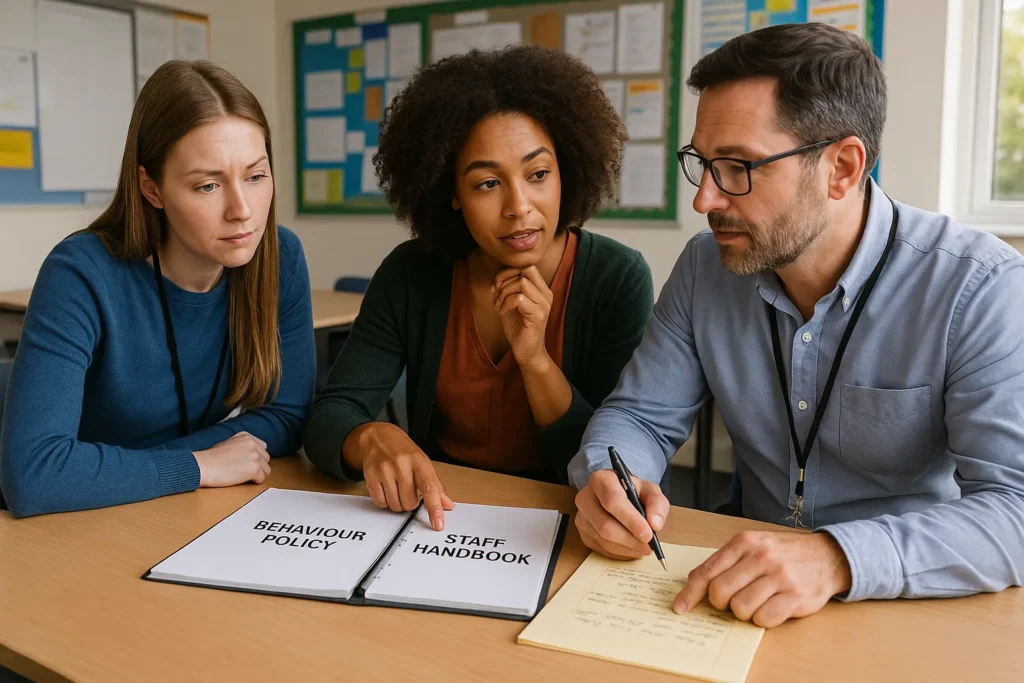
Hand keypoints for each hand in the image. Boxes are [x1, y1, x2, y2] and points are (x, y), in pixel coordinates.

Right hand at [194, 432, 270, 486]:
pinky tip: (243, 480)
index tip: (248, 462)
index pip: (263, 447)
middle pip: (266, 459)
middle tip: (244, 471)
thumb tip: (255, 454)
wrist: (204, 466)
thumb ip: (243, 446)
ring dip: (257, 475)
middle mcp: (253, 444)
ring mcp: (255, 456)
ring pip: (267, 469)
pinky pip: (262, 478)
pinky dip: (254, 482)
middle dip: (258, 466)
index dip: (256, 457)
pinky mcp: (254, 469)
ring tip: (244, 476)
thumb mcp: (229, 443)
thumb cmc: (212, 458)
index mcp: (247, 437)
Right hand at [346, 422, 454, 529]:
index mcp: (419, 461)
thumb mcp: (423, 463)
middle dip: (411, 502)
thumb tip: (447, 505)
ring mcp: (385, 470)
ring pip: (395, 506)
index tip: (438, 523)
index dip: (435, 508)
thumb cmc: (404, 451)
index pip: (430, 488)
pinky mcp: (371, 476)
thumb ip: (436, 485)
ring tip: (397, 487)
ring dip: (398, 502)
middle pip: (410, 503)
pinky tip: (386, 488)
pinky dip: (385, 501)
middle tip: (408, 489)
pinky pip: (380, 503)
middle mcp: (402, 465)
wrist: (379, 437)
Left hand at [492, 266, 552, 369]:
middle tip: (497, 294)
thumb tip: (496, 280)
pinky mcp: (538, 315)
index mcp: (541, 290)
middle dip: (506, 279)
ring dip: (504, 292)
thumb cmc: (518, 328)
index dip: (508, 272)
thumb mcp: (510, 304)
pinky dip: (507, 302)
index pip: (527, 267)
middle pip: (526, 270)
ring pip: (521, 282)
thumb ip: (506, 290)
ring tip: (499, 305)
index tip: (496, 287)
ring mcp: (544, 304)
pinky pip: (519, 298)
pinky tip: (503, 311)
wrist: (527, 351)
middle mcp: (546, 294)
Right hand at [574, 469, 668, 559]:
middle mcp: (585, 497)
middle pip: (605, 525)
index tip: (648, 534)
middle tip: (649, 546)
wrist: (617, 495)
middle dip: (630, 539)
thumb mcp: (649, 491)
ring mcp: (581, 516)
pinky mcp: (582, 533)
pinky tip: (631, 547)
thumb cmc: (632, 492)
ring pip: (603, 540)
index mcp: (601, 480)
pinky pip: (601, 548)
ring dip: (627, 548)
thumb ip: (657, 504)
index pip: (612, 501)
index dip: (631, 520)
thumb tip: (655, 524)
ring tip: (643, 547)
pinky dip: (620, 552)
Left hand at [673, 530, 852, 627]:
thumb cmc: (783, 553)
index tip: (680, 607)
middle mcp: (761, 557)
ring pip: (741, 608)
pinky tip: (770, 607)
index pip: (708, 571)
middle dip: (720, 604)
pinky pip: (764, 619)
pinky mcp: (795, 597)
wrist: (827, 556)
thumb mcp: (753, 545)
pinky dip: (762, 619)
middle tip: (730, 602)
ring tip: (755, 602)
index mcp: (745, 542)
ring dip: (743, 612)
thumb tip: (695, 582)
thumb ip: (725, 561)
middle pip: (721, 592)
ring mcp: (779, 577)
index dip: (690, 593)